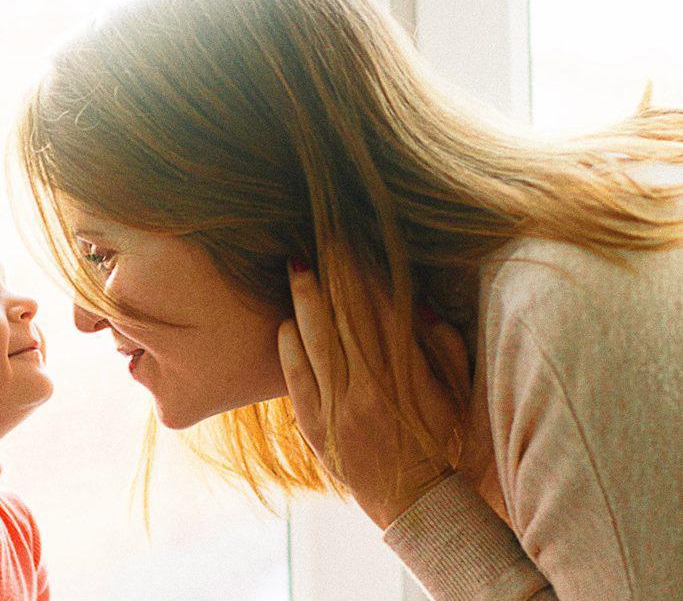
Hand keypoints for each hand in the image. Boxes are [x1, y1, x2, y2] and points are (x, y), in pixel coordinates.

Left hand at [277, 254, 468, 529]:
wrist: (416, 506)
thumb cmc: (441, 445)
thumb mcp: (455, 396)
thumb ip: (444, 350)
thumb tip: (420, 305)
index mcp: (407, 377)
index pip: (383, 311)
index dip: (367, 273)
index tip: (355, 241)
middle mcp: (370, 388)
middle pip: (347, 317)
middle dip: (334, 273)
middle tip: (320, 234)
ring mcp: (340, 408)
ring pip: (319, 342)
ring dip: (307, 300)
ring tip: (296, 265)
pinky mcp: (316, 428)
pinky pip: (298, 382)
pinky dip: (290, 351)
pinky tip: (285, 322)